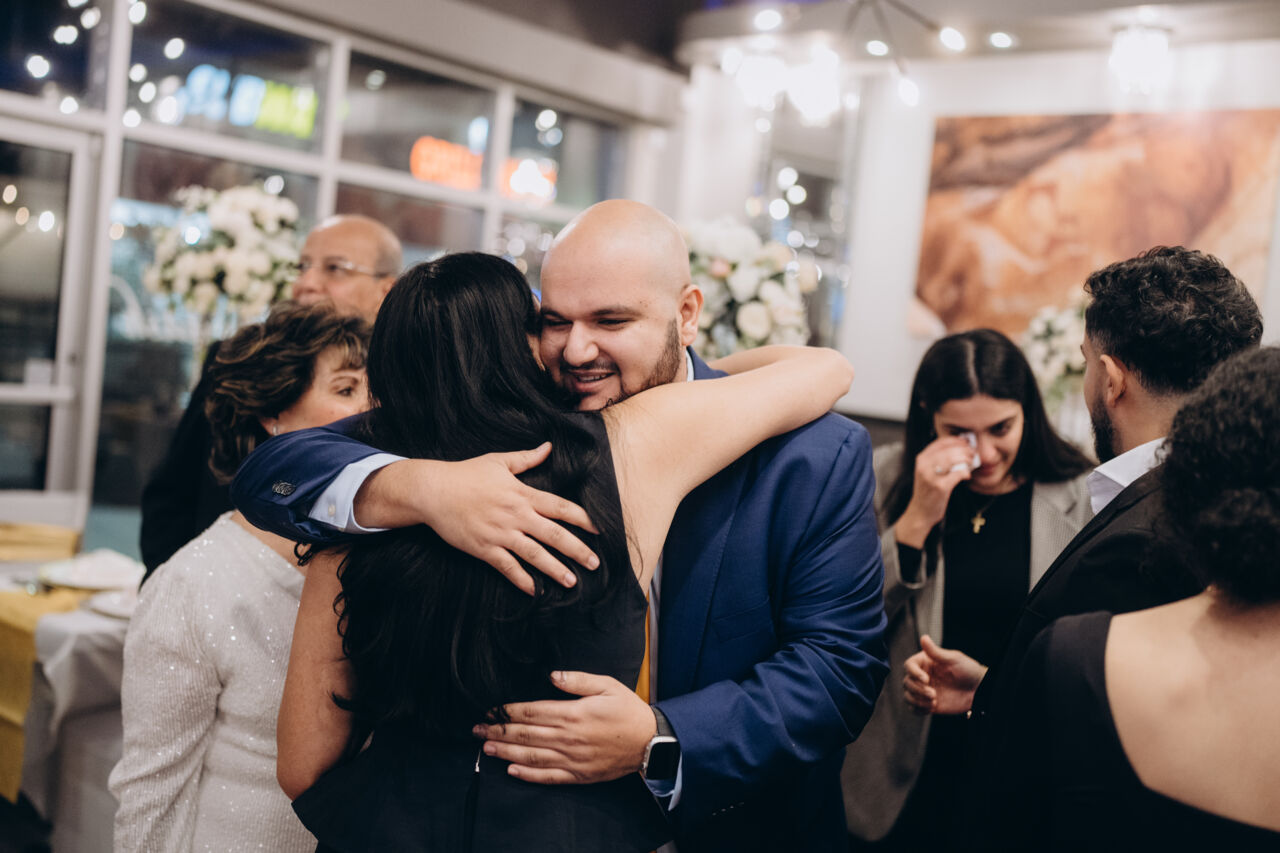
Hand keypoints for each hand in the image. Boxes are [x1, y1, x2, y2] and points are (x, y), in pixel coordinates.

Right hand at [356, 443, 599, 594]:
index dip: (582, 518)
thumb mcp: (498, 461)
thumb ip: (526, 458)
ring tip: (572, 582)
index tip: (599, 529)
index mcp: (522, 494)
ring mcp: (500, 534)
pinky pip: (507, 567)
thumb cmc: (466, 474)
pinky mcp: (484, 548)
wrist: (433, 491)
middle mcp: (516, 515)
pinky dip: (521, 580)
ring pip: (534, 554)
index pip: (560, 507)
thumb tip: (549, 447)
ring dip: (555, 569)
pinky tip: (534, 590)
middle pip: (554, 534)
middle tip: (595, 563)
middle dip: (576, 550)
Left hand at [472, 671, 655, 784]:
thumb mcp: (607, 685)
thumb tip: (551, 675)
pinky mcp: (578, 774)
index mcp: (573, 714)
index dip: (507, 711)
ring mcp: (572, 758)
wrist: (650, 743)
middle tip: (477, 729)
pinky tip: (512, 770)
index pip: (531, 712)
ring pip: (531, 756)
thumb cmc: (628, 711)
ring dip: (506, 752)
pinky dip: (528, 775)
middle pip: (525, 734)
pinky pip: (548, 776)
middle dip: (498, 731)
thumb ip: (578, 680)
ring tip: (486, 747)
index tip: (491, 710)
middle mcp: (568, 738)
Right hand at [894, 437, 976, 547]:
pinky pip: (958, 474)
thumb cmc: (927, 490)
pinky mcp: (940, 487)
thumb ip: (939, 459)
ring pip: (953, 459)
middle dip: (964, 450)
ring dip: (966, 460)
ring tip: (970, 463)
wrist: (920, 511)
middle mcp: (924, 465)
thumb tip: (961, 448)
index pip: (941, 442)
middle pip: (949, 449)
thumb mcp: (927, 471)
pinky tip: (966, 475)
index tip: (966, 443)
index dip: (957, 441)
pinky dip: (965, 473)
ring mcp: (931, 476)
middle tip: (972, 454)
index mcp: (921, 459)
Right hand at [903, 634, 985, 714]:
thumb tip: (924, 637)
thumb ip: (935, 651)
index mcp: (925, 663)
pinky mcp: (928, 703)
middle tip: (933, 694)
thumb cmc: (968, 670)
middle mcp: (922, 676)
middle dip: (918, 690)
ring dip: (917, 700)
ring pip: (908, 696)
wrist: (979, 690)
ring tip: (933, 702)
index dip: (914, 673)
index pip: (909, 666)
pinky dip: (919, 709)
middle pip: (907, 682)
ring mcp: (924, 690)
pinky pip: (914, 708)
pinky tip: (931, 708)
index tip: (926, 679)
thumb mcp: (953, 659)